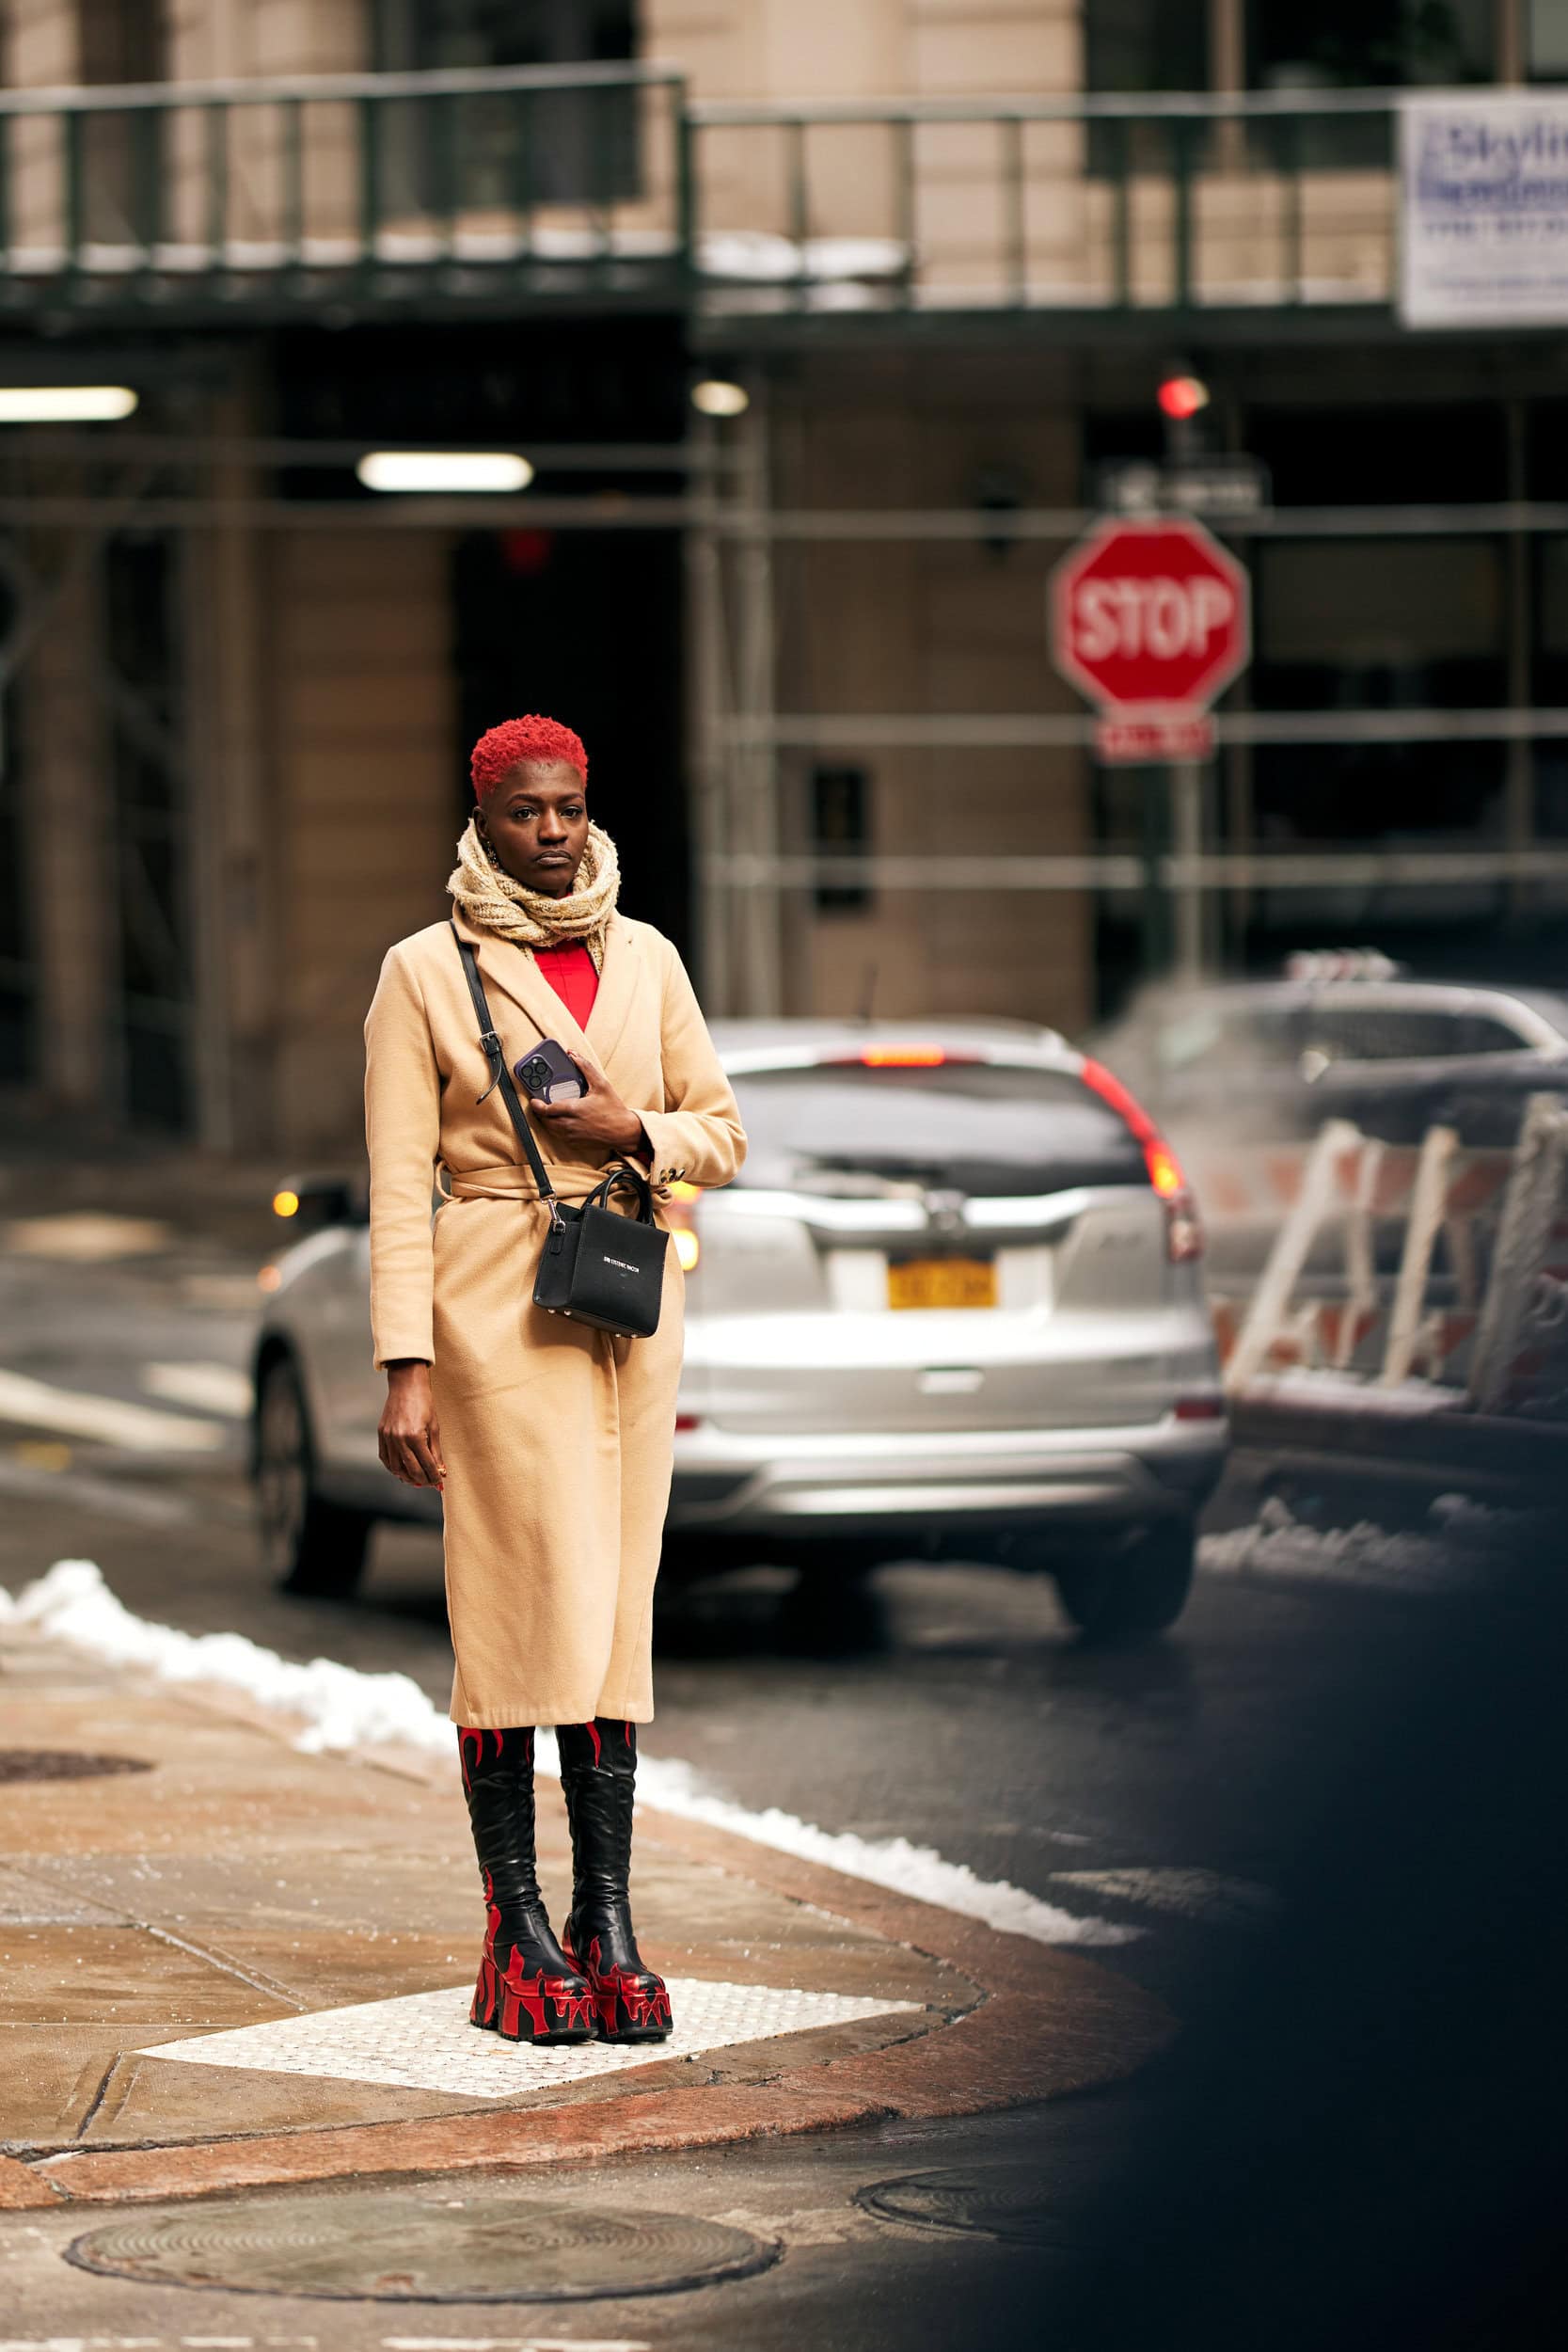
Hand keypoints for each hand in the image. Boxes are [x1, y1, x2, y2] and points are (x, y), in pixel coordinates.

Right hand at [378, 1362, 445, 1489]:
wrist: (406, 1386)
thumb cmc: (424, 1404)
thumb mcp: (435, 1428)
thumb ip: (436, 1452)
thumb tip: (440, 1471)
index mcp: (415, 1436)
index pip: (426, 1465)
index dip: (434, 1476)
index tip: (439, 1482)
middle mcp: (399, 1439)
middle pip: (411, 1470)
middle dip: (422, 1480)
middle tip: (430, 1483)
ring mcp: (388, 1437)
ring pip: (395, 1468)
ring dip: (407, 1477)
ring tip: (417, 1479)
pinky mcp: (381, 1434)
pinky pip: (385, 1458)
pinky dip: (393, 1468)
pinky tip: (402, 1470)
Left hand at [531, 1045, 646, 1158]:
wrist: (624, 1132)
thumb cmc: (614, 1110)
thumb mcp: (601, 1085)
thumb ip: (586, 1067)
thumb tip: (573, 1055)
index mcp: (574, 1109)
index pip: (546, 1109)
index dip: (536, 1104)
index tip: (534, 1099)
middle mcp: (570, 1125)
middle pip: (544, 1120)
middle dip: (540, 1111)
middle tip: (542, 1102)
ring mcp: (571, 1136)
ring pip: (550, 1129)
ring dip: (547, 1120)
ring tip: (550, 1111)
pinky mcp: (574, 1143)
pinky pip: (558, 1136)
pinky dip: (556, 1128)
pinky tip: (561, 1120)